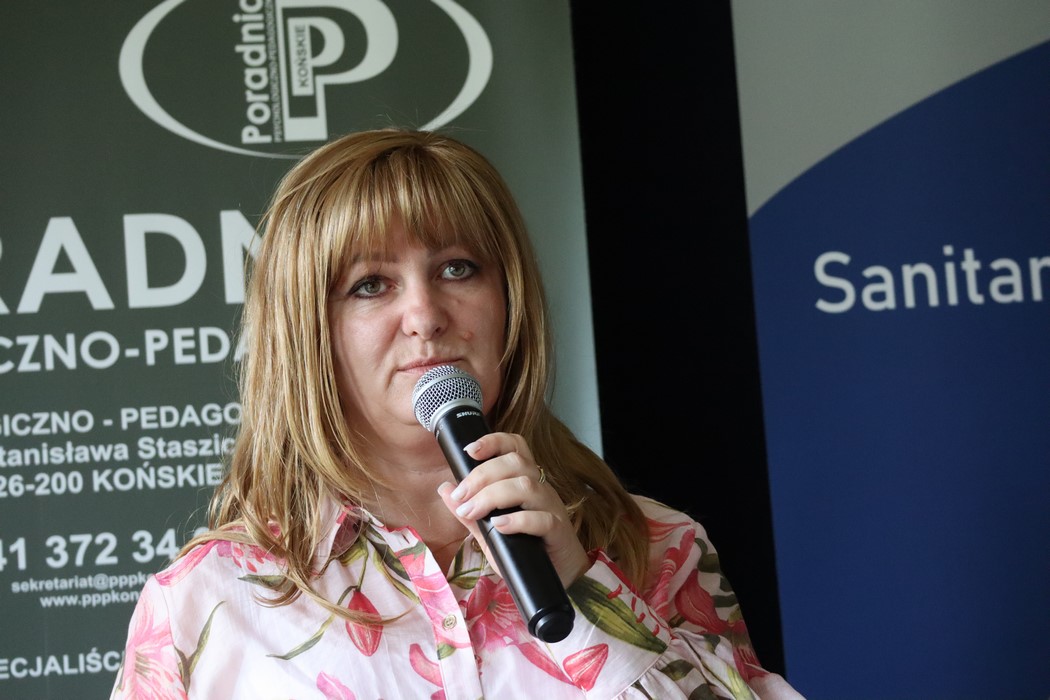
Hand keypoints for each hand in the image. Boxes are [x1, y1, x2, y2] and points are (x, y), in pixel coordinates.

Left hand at [437, 432, 590, 587]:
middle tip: (460, 497)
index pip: (516, 446)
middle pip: (515, 463)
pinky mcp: (558, 531)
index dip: (494, 441)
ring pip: (526, 486)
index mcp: (525, 480)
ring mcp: (551, 508)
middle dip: (482, 475)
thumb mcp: (489, 531)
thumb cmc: (523, 549)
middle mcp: (540, 488)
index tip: (470, 450)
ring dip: (492, 496)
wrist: (554, 577)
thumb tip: (445, 489)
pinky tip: (499, 526)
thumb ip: (469, 512)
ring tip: (472, 512)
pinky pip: (542, 518)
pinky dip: (517, 520)